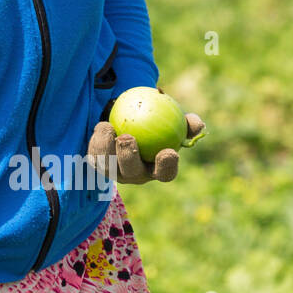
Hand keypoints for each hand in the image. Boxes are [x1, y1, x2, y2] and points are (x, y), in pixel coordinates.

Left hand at [87, 99, 205, 185]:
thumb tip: (198, 125)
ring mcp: (114, 172)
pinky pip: (95, 154)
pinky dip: (97, 140)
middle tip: (128, 137)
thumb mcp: (171, 119)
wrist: (127, 119)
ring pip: (108, 165)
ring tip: (109, 127)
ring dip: (107, 146)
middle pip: (132, 172)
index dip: (167, 167)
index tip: (169, 152)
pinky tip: (101, 126)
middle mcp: (135, 174)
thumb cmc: (155, 122)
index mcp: (157, 169)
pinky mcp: (97, 164)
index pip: (165, 174)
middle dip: (129, 157)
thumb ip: (185, 122)